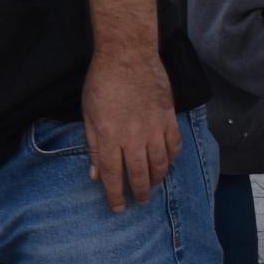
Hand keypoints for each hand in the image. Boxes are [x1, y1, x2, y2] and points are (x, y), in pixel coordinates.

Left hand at [79, 48, 181, 211]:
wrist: (127, 56)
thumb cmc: (101, 83)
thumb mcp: (88, 115)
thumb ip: (93, 147)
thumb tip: (95, 175)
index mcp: (110, 137)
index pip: (113, 175)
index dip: (115, 195)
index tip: (118, 208)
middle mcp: (134, 138)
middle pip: (139, 174)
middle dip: (139, 193)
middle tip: (138, 202)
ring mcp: (155, 129)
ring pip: (160, 164)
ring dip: (157, 179)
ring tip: (152, 187)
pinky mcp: (169, 118)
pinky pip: (175, 146)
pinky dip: (172, 158)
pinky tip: (167, 163)